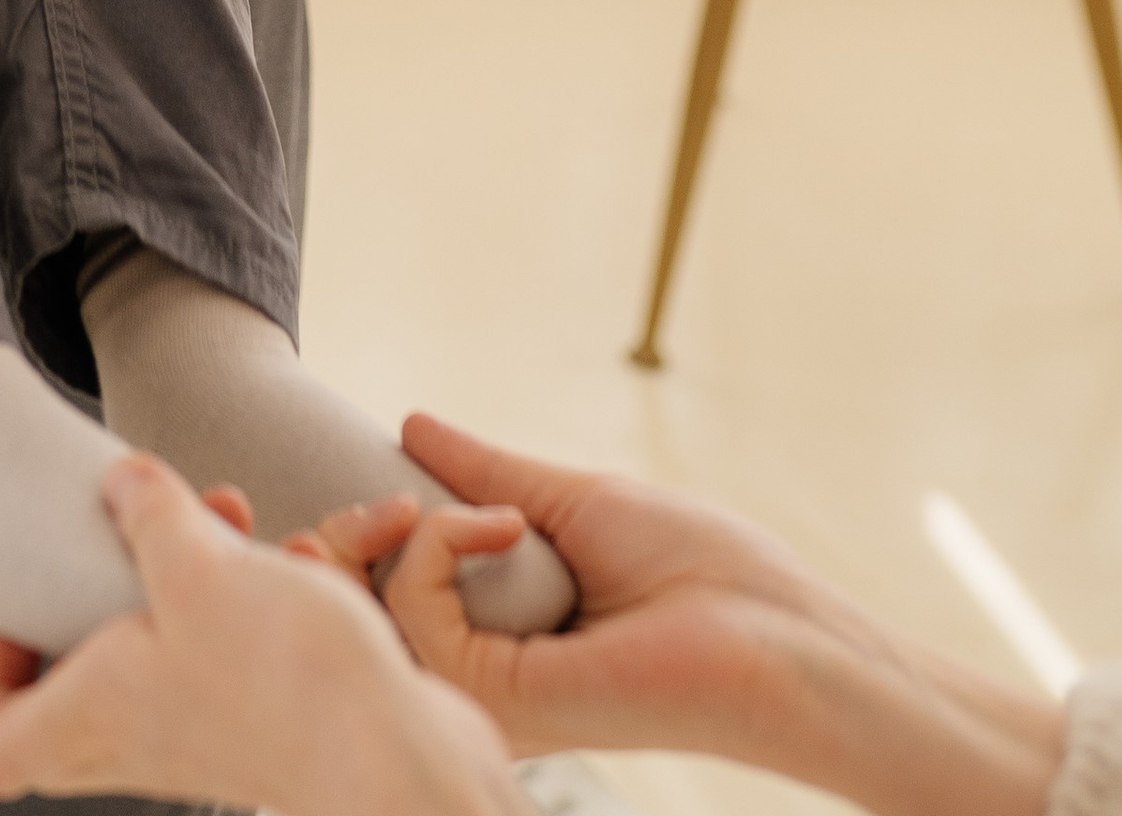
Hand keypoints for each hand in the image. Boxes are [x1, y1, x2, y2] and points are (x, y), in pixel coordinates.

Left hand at [0, 455, 516, 815]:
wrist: (403, 762)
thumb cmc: (285, 681)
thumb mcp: (198, 566)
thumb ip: (149, 514)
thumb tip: (121, 481)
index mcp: (98, 717)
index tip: (19, 611)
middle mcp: (144, 737)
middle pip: (76, 688)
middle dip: (96, 594)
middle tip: (120, 537)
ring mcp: (209, 732)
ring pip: (165, 650)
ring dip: (187, 574)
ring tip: (225, 515)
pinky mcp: (271, 719)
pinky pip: (238, 648)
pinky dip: (254, 595)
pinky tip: (293, 551)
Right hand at [374, 417, 1065, 815]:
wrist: (777, 636)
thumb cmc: (704, 570)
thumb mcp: (575, 500)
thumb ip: (490, 474)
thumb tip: (412, 426)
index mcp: (506, 636)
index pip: (393, 594)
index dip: (369, 532)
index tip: (399, 483)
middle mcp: (489, 672)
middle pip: (362, 613)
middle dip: (344, 536)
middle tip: (391, 496)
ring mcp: (494, 690)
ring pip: (375, 614)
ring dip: (381, 533)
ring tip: (430, 504)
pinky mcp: (510, 695)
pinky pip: (422, 613)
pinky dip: (438, 547)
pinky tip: (495, 525)